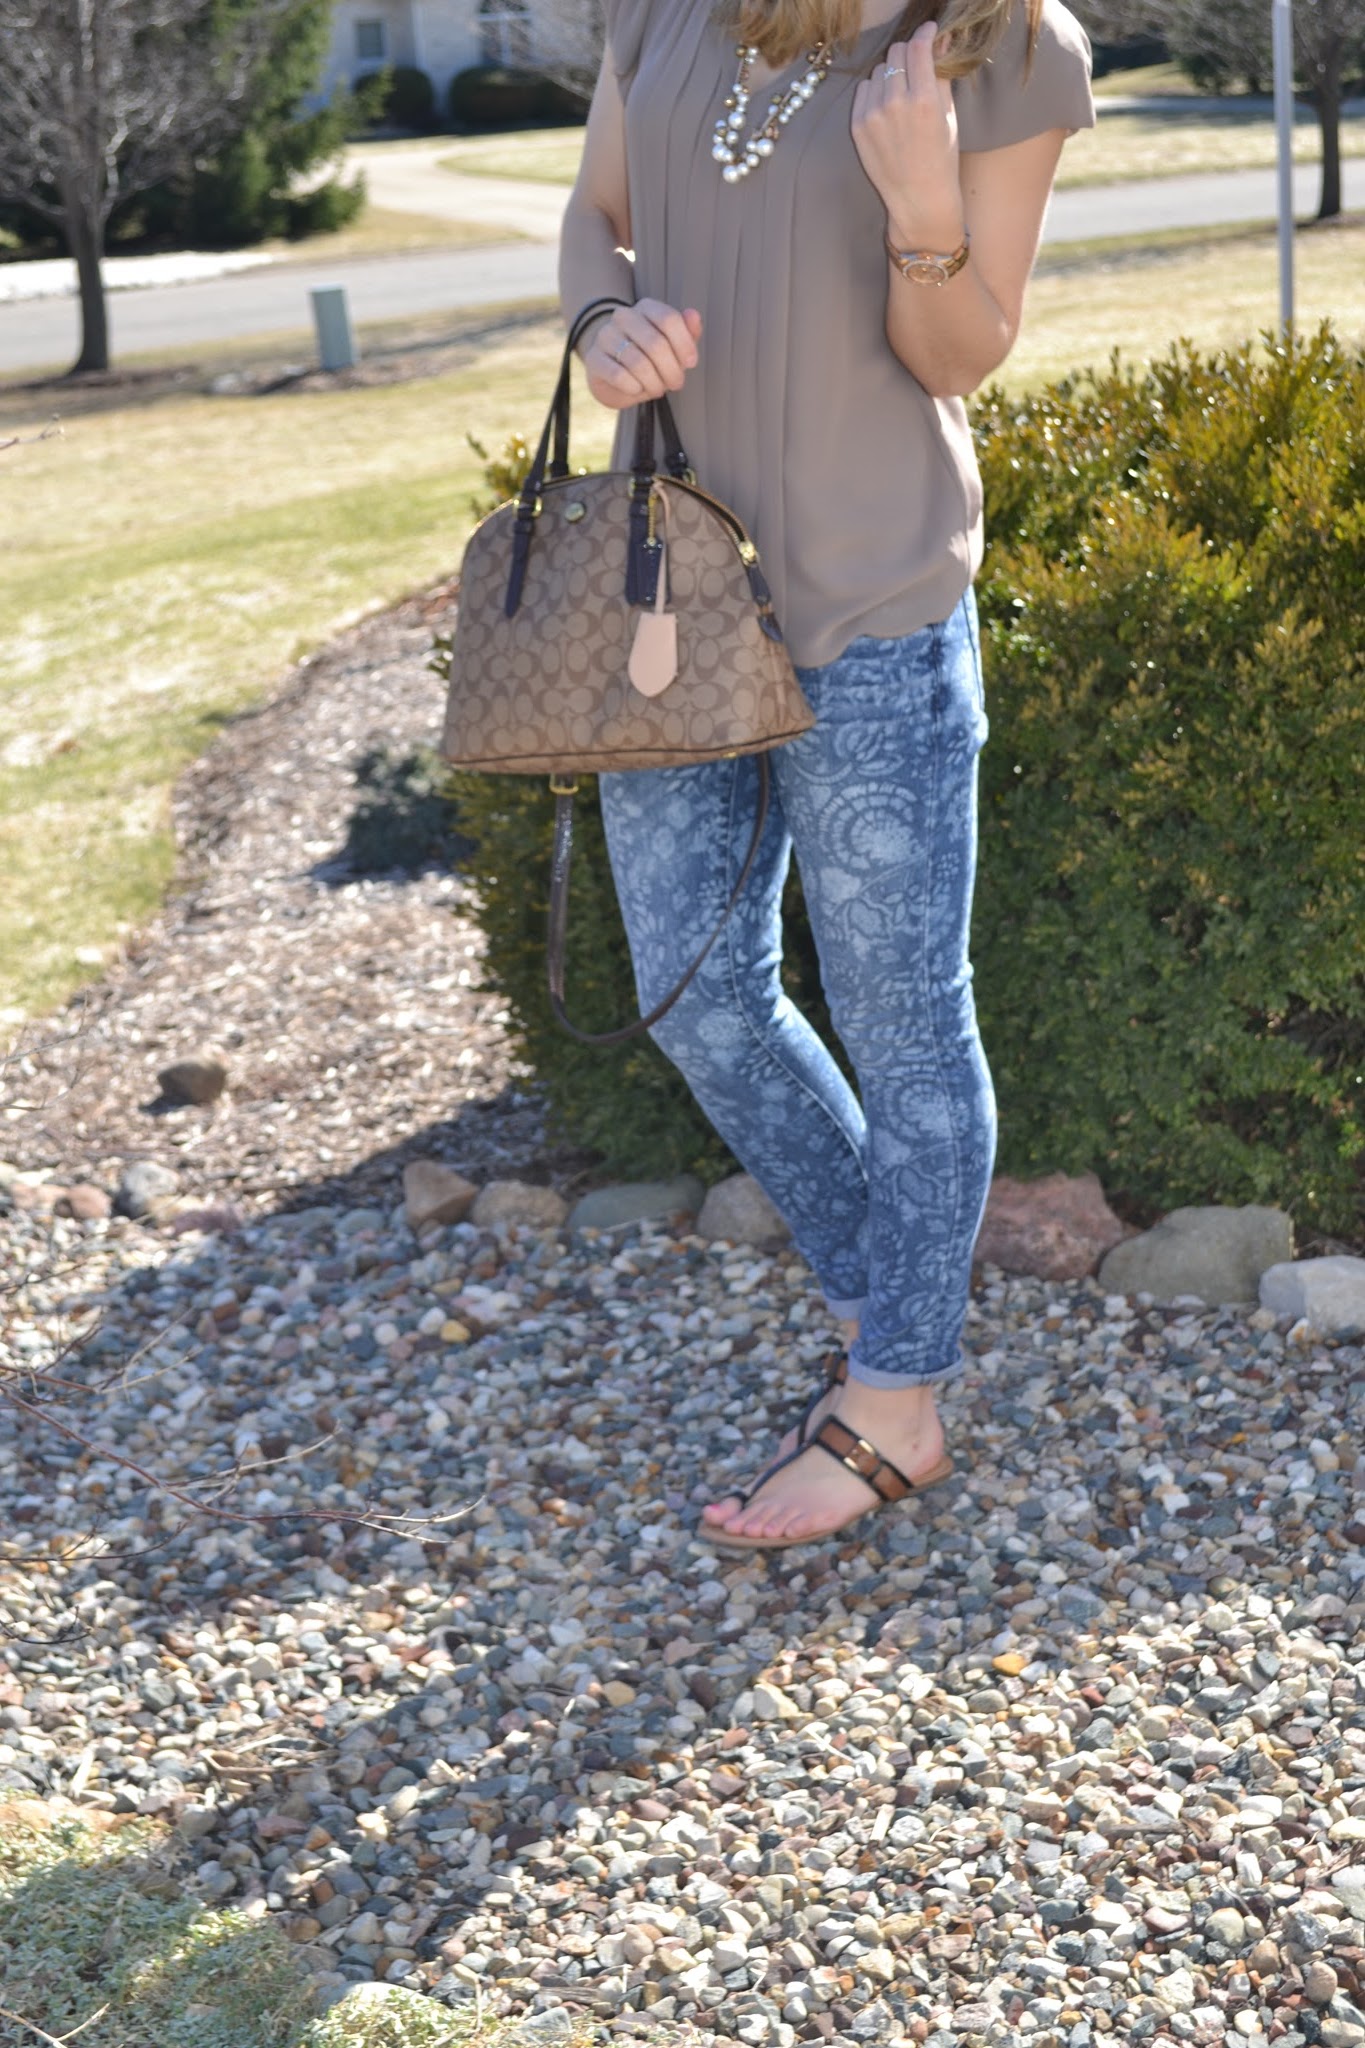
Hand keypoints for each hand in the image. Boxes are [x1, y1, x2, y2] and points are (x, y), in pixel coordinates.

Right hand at [582, 297, 703, 410]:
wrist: (614, 378)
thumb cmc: (649, 360)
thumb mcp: (673, 348)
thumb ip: (687, 333)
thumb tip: (693, 315)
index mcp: (645, 308)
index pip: (669, 319)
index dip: (685, 345)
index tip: (691, 363)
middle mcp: (623, 316)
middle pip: (656, 344)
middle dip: (671, 371)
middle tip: (676, 383)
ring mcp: (606, 336)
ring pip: (639, 363)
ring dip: (654, 383)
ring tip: (657, 388)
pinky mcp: (594, 359)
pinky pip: (620, 376)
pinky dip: (634, 388)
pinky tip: (637, 389)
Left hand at [851, 20, 963, 249]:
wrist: (919, 200)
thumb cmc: (941, 160)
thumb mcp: (949, 116)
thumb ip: (941, 75)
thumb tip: (940, 42)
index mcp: (925, 100)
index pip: (918, 47)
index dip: (925, 33)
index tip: (929, 31)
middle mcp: (896, 104)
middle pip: (897, 53)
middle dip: (909, 53)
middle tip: (916, 64)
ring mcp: (873, 115)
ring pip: (880, 70)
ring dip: (891, 74)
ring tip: (902, 94)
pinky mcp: (858, 125)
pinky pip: (864, 90)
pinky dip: (875, 92)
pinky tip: (887, 109)